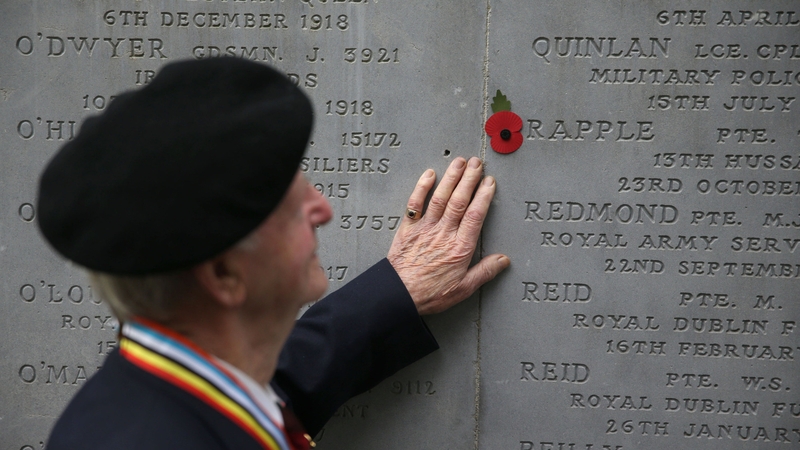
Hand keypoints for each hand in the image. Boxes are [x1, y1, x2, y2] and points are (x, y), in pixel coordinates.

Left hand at [387, 157, 509, 314]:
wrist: (399, 295)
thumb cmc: (430, 293)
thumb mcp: (464, 289)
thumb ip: (484, 272)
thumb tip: (503, 260)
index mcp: (460, 248)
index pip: (475, 215)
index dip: (483, 196)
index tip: (489, 182)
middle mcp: (443, 234)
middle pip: (459, 200)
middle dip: (469, 179)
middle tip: (477, 163)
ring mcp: (425, 229)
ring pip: (440, 197)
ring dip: (451, 178)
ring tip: (459, 162)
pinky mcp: (408, 229)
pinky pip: (415, 203)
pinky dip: (422, 187)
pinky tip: (429, 174)